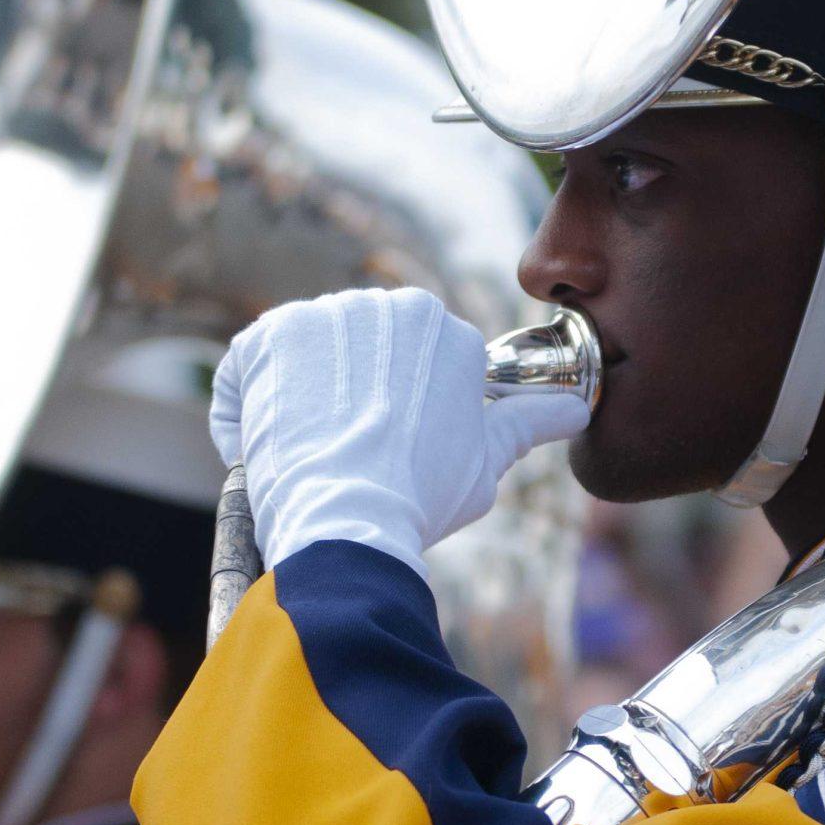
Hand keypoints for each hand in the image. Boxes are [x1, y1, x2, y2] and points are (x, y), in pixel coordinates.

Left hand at [210, 288, 589, 576]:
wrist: (349, 518)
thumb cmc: (422, 496)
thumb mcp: (488, 459)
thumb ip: (529, 422)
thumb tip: (578, 408)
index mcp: (444, 329)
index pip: (409, 363)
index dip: (394, 414)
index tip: (386, 453)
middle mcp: (386, 305)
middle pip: (357, 351)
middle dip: (347, 398)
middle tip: (346, 457)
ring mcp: (323, 316)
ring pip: (304, 359)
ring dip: (297, 402)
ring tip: (307, 456)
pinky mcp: (265, 337)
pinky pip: (247, 371)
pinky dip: (246, 411)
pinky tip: (263, 448)